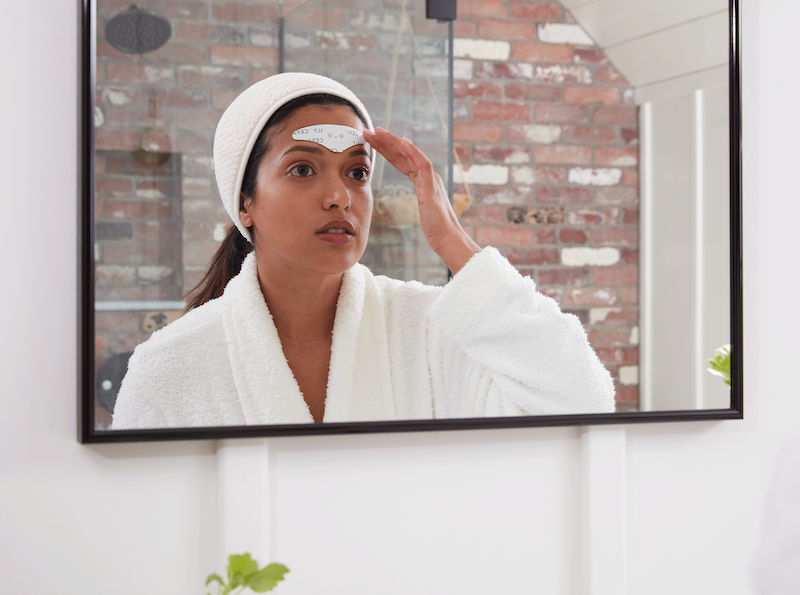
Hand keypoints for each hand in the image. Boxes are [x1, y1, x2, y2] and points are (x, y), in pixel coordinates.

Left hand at [363, 127, 479, 274]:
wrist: (448, 239)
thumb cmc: (435, 229)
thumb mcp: (422, 211)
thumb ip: (419, 200)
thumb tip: (415, 201)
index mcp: (423, 181)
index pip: (401, 161)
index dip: (386, 150)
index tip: (371, 141)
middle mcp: (428, 176)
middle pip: (403, 154)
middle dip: (385, 141)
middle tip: (367, 131)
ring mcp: (430, 179)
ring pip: (410, 154)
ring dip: (393, 142)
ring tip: (377, 132)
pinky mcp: (432, 187)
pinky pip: (422, 164)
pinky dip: (413, 151)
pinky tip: (402, 141)